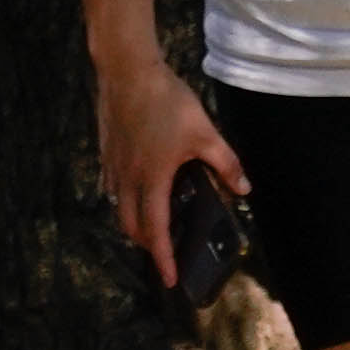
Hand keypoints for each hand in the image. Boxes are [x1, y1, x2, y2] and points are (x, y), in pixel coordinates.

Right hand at [96, 55, 249, 287]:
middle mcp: (128, 179)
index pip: (156, 230)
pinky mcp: (106, 153)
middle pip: (131, 227)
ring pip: (119, 209)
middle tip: (164, 252)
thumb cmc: (166, 100)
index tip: (170, 279)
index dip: (163, 258)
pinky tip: (138, 191)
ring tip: (153, 225)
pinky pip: (112, 188)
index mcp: (153, 179)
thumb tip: (243, 189)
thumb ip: (226, 164)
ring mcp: (113, 166)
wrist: (127, 70)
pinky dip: (124, 200)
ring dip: (134, 223)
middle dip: (147, 245)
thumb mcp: (205, 133)